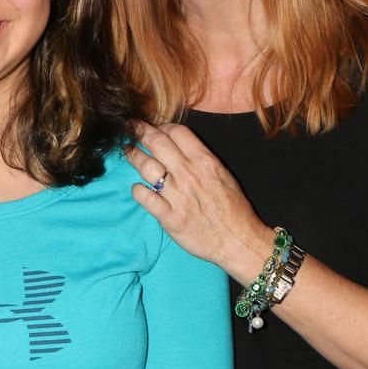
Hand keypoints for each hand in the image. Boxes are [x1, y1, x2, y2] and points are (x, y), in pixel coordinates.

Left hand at [126, 122, 275, 280]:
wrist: (238, 241)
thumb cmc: (234, 208)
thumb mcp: (223, 174)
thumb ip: (202, 158)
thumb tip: (180, 145)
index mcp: (205, 161)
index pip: (177, 132)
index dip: (162, 127)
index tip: (156, 130)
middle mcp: (189, 174)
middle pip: (157, 143)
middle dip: (140, 131)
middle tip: (131, 129)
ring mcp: (177, 196)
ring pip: (147, 167)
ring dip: (134, 156)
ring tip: (128, 152)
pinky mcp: (169, 217)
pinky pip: (145, 198)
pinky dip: (138, 190)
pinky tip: (138, 188)